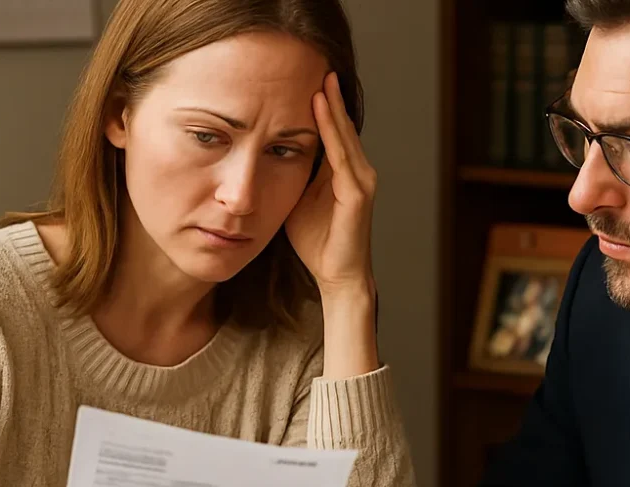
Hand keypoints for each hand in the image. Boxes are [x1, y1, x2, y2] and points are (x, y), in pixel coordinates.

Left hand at [285, 71, 377, 298]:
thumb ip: (293, 177)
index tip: (308, 82)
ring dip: (332, 107)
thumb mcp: (298, 201)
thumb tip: (269, 155)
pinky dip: (332, 130)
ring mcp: (360, 182)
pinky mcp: (357, 194)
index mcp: (343, 175)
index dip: (322, 109)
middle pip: (342, 128)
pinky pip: (342, 155)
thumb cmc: (317, 244)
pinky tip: (321, 110)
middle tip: (320, 67)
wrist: (337, 277)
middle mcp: (358, 173)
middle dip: (331, 98)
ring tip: (322, 80)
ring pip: (344, 136)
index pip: (333, 134)